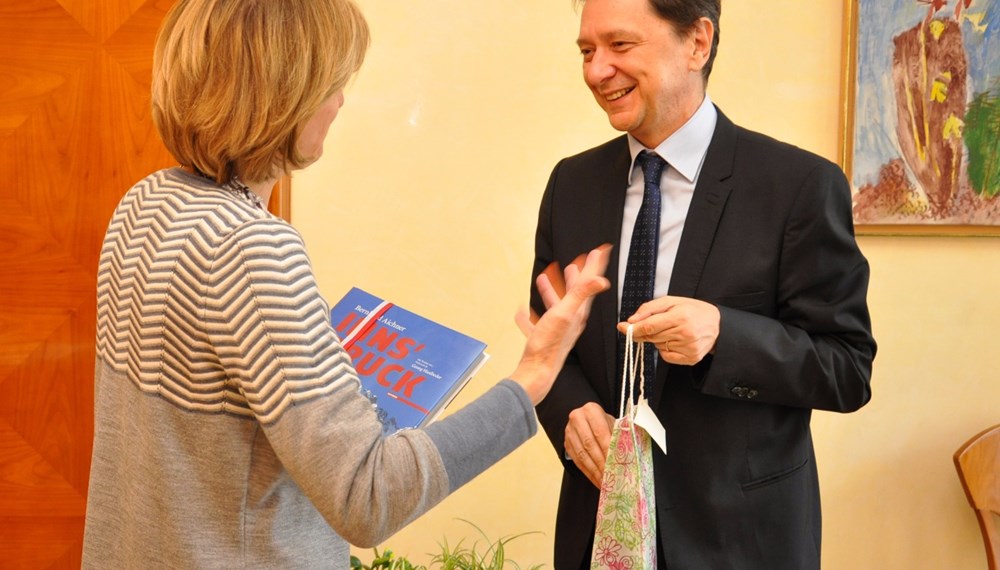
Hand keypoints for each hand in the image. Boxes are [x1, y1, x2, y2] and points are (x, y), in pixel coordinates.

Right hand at [511, 245, 610, 403]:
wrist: (536, 372)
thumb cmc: (550, 344)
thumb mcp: (565, 314)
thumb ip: (581, 295)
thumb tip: (601, 280)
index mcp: (577, 312)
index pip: (589, 284)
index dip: (594, 266)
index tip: (600, 250)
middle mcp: (570, 320)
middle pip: (575, 293)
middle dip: (576, 277)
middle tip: (577, 262)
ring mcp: (557, 329)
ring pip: (556, 305)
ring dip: (552, 290)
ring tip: (545, 278)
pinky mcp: (544, 338)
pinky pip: (537, 322)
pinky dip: (531, 314)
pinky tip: (523, 311)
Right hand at [564, 402, 613, 487]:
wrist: (586, 419)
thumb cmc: (604, 422)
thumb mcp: (612, 423)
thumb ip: (618, 434)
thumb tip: (629, 453)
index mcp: (591, 410)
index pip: (600, 431)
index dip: (607, 447)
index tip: (615, 462)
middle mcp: (577, 419)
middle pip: (589, 444)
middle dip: (601, 462)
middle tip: (611, 476)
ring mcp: (569, 432)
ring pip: (582, 455)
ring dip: (595, 471)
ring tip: (605, 482)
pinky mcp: (567, 444)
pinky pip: (577, 462)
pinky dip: (588, 473)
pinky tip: (597, 480)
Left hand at [618, 295, 719, 364]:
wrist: (718, 325)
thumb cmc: (693, 310)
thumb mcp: (672, 301)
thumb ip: (649, 309)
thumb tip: (631, 320)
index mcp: (680, 316)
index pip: (649, 326)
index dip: (632, 328)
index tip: (621, 326)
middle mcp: (685, 334)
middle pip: (651, 337)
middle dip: (643, 332)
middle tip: (648, 325)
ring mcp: (689, 348)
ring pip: (657, 346)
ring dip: (657, 339)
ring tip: (671, 330)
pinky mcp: (691, 358)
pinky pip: (666, 356)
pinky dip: (665, 349)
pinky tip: (675, 340)